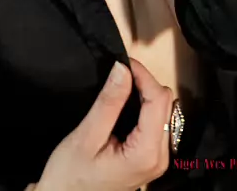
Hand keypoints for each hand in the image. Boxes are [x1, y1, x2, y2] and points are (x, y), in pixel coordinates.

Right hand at [32, 58, 172, 190]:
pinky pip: (157, 122)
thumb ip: (108, 102)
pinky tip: (125, 103)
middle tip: (118, 73)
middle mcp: (160, 157)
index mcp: (146, 153)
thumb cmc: (71, 174)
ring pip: (164, 110)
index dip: (143, 75)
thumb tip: (123, 68)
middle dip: (145, 82)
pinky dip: (144, 106)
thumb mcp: (86, 136)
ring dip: (145, 93)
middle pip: (165, 104)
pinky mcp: (150, 158)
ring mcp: (157, 159)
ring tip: (120, 86)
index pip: (159, 100)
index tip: (122, 62)